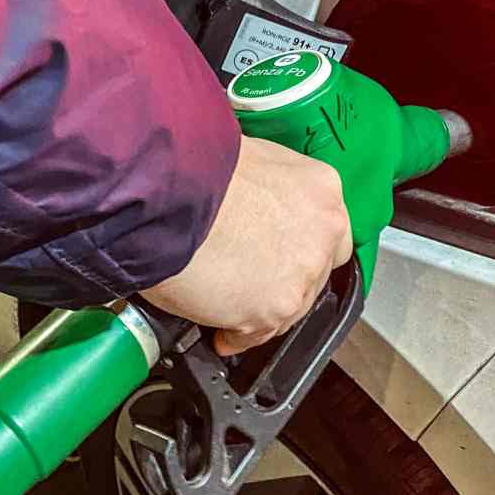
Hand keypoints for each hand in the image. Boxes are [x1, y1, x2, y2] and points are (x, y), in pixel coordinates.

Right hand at [142, 136, 350, 355]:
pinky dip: (238, 335)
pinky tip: (221, 331)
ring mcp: (301, 274)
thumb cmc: (194, 171)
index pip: (329, 230)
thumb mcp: (249, 158)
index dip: (299, 245)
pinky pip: (257, 334)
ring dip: (262, 310)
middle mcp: (321, 233)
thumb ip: (269, 189)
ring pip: (291, 309)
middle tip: (252, 281)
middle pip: (314, 273)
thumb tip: (256, 206)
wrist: (165, 198)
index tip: (280, 254)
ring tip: (229, 309)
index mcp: (320, 189)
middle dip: (283, 279)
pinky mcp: (273, 309)